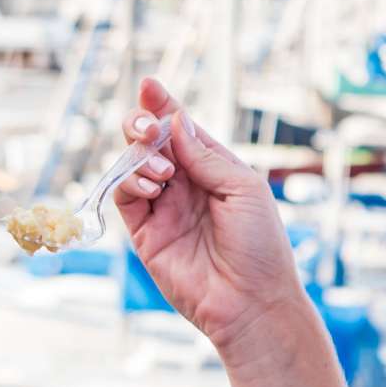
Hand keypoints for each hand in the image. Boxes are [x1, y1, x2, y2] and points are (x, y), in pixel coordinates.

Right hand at [109, 78, 306, 353]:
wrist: (251, 302)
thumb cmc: (260, 246)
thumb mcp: (242, 188)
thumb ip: (205, 155)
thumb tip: (175, 122)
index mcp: (214, 170)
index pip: (182, 130)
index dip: (164, 106)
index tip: (150, 84)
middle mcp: (186, 185)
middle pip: (150, 142)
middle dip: (142, 124)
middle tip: (145, 125)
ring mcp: (163, 208)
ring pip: (133, 165)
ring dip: (141, 158)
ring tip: (165, 174)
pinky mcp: (145, 233)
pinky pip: (125, 196)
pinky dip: (131, 182)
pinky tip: (154, 187)